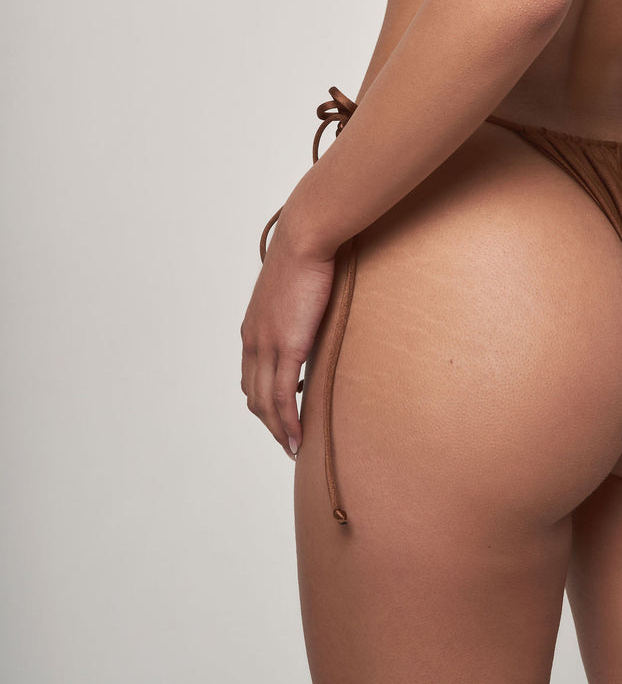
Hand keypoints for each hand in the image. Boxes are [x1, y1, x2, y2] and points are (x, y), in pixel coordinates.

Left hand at [240, 212, 336, 458]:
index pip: (249, 377)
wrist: (304, 238)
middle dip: (268, 424)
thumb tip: (308, 319)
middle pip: (253, 396)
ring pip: (265, 402)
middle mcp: (253, 340)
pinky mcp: (287, 345)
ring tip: (293, 447)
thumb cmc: (305, 254)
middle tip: (287, 442)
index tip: (278, 418)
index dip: (262, 402)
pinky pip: (282, 395)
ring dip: (277, 429)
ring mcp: (267, 345)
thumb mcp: (293, 289)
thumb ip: (295, 310)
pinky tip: (298, 436)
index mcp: (252, 328)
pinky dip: (287, 420)